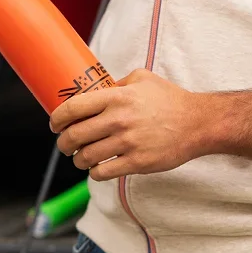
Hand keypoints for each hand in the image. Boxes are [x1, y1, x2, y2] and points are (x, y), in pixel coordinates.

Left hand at [50, 69, 204, 180]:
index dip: (57, 118)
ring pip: (85, 157)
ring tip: (81, 157)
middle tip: (64, 144)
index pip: (74, 107)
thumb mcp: (142, 79)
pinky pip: (102, 173)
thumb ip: (116, 83)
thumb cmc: (169, 99)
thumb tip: (94, 91)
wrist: (197, 123)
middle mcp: (119, 119)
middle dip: (63, 143)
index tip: (54, 123)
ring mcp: (127, 143)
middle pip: (75, 135)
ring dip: (78, 160)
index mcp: (118, 97)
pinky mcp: (136, 163)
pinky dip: (94, 172)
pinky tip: (97, 168)